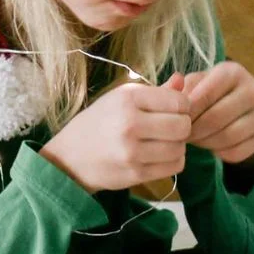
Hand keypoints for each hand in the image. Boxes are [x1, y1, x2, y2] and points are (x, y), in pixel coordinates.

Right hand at [38, 73, 192, 193]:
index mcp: (128, 99)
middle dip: (183, 126)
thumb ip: (156, 91)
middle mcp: (129, 124)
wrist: (70, 157)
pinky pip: (174, 166)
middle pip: (183, 126)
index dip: (183, 106)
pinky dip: (174, 160)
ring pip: (180, 148)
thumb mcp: (122, 98)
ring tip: (165, 141)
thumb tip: (181, 80)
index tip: (174, 110)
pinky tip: (161, 155)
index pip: (179, 102)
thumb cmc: (101, 121)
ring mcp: (131, 152)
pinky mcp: (135, 174)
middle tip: (172, 127)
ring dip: (178, 145)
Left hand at [182, 61, 253, 163]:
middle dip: (194, 131)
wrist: (237, 104)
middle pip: (217, 118)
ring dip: (206, 143)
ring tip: (195, 140)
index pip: (206, 95)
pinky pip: (238, 152)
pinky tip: (212, 145)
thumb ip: (178, 88)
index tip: (175, 120)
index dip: (187, 113)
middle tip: (182, 136)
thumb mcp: (194, 84)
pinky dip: (220, 152)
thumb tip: (175, 83)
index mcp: (233, 72)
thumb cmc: (208, 92)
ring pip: (229, 137)